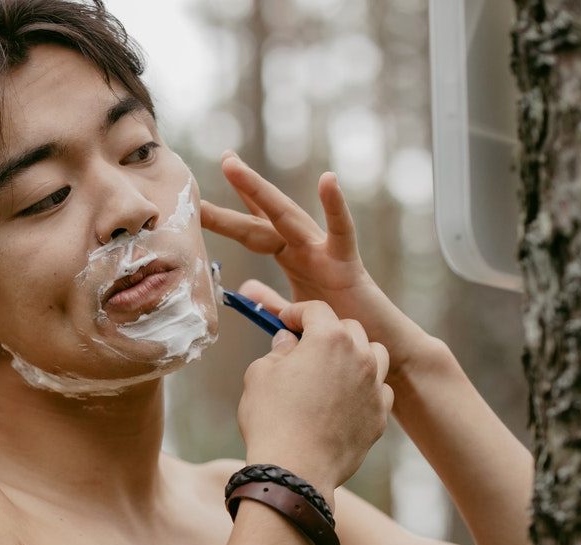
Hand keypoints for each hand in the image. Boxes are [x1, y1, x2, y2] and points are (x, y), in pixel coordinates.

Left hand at [201, 152, 432, 382]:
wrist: (377, 349)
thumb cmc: (340, 330)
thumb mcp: (295, 314)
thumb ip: (270, 301)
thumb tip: (245, 289)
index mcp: (292, 260)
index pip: (256, 230)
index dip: (230, 213)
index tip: (202, 196)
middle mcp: (306, 249)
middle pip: (263, 219)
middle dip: (240, 191)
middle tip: (223, 159)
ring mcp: (325, 252)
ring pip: (287, 216)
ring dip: (257, 191)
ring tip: (233, 167)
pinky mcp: (347, 264)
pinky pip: (342, 232)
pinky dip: (336, 206)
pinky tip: (328, 180)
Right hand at [238, 301, 393, 499]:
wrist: (295, 471)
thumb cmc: (272, 420)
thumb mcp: (260, 375)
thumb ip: (278, 350)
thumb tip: (289, 341)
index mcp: (329, 339)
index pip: (316, 310)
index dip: (297, 312)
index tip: (285, 321)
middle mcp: (359, 357)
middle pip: (349, 329)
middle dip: (328, 332)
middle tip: (307, 346)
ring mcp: (374, 387)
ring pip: (374, 355)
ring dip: (356, 355)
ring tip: (334, 369)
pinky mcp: (380, 415)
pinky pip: (379, 390)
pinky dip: (365, 388)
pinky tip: (345, 399)